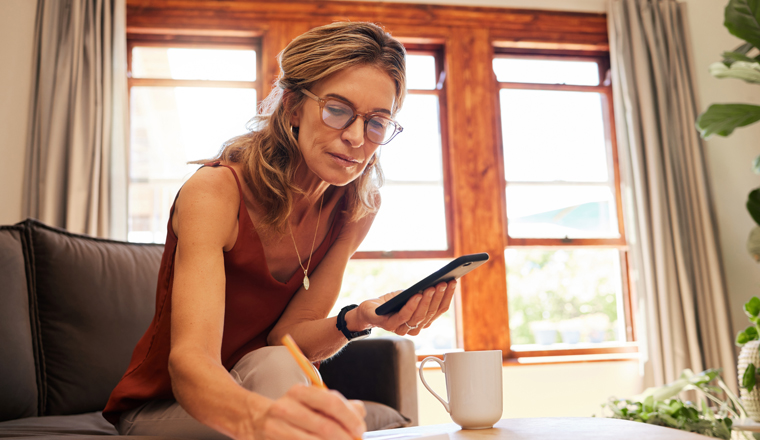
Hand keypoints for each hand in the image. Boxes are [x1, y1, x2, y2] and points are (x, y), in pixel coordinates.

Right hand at [250, 384, 365, 439]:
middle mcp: (286, 408)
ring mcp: (276, 429)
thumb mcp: (311, 401)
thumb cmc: (292, 411)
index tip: (360, 430)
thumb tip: (359, 415)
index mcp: (299, 392)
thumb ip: (337, 405)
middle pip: (325, 427)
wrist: (253, 420)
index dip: (350, 418)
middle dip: (345, 439)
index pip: (331, 402)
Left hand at [355, 280, 456, 336]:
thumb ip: (422, 293)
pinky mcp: (389, 325)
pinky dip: (412, 305)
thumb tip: (438, 281)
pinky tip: (417, 294)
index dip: (447, 296)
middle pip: (431, 313)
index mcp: (423, 321)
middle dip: (439, 297)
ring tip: (432, 287)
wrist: (368, 310)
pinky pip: (404, 316)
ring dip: (427, 301)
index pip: (439, 310)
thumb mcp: (409, 295)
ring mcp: (402, 328)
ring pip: (419, 316)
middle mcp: (415, 327)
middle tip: (443, 283)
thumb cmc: (391, 303)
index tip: (453, 282)